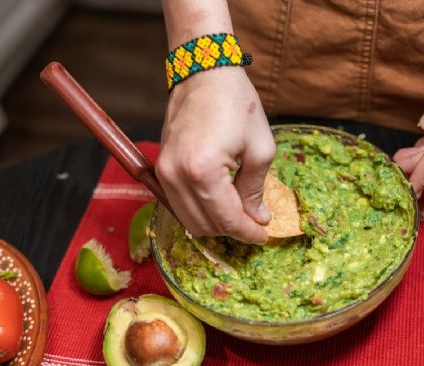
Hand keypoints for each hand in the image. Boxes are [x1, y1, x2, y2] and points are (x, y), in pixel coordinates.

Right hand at [156, 68, 274, 243]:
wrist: (204, 71)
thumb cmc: (236, 103)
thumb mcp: (260, 147)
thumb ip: (255, 188)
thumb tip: (256, 219)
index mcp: (203, 171)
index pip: (225, 219)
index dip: (247, 233)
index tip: (263, 236)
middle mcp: (176, 176)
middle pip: (204, 226)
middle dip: (232, 230)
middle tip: (254, 225)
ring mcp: (164, 171)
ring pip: (188, 220)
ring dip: (214, 224)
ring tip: (239, 215)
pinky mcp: (160, 166)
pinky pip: (178, 203)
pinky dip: (199, 210)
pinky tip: (220, 203)